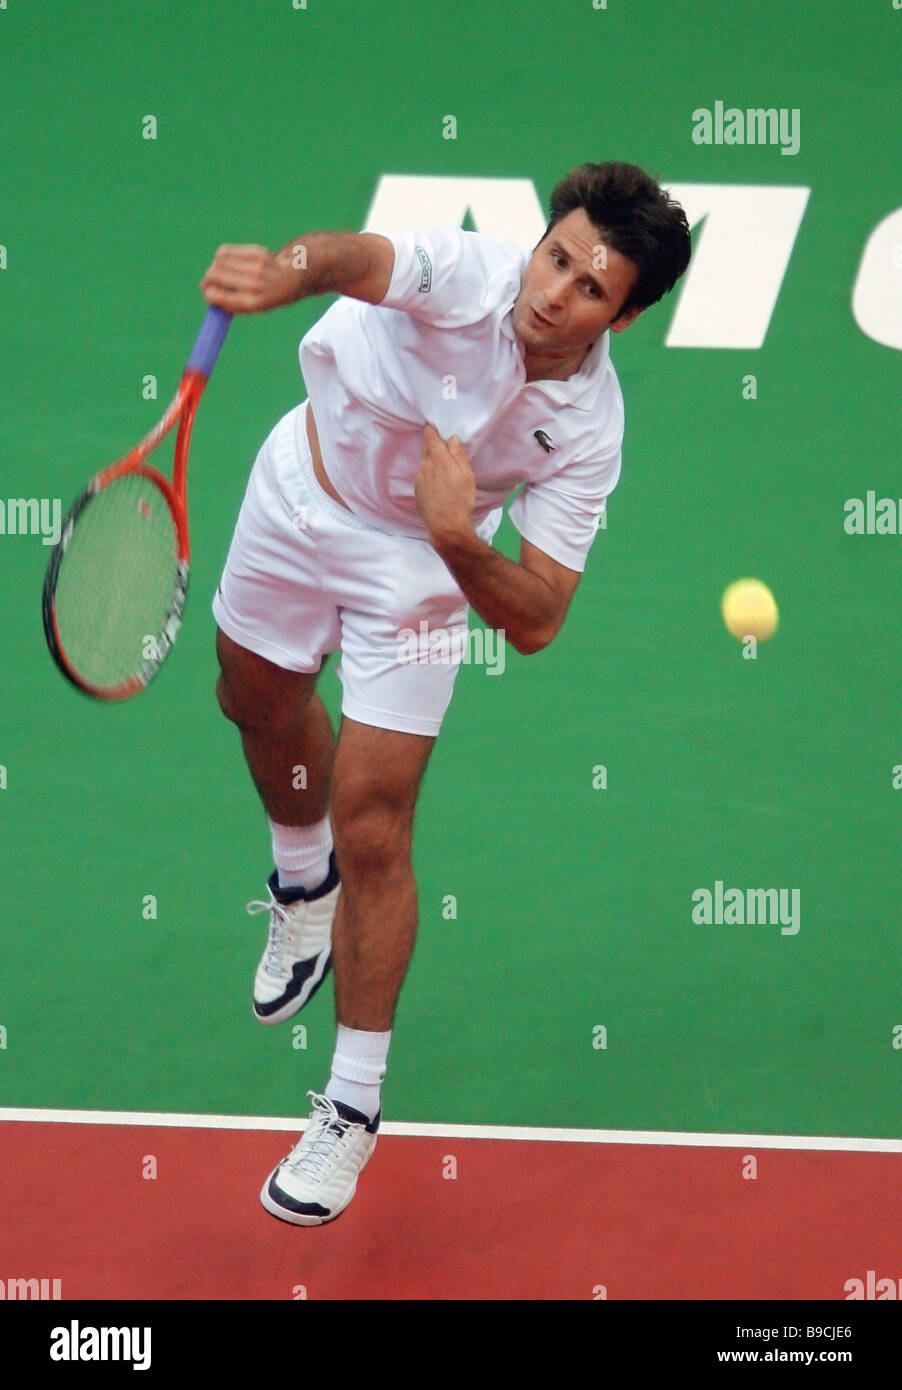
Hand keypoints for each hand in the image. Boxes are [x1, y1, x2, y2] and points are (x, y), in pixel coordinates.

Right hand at [200, 243, 301, 313]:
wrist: (290, 280)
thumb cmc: (265, 296)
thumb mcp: (251, 307)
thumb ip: (230, 304)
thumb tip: (209, 294)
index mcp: (253, 303)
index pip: (221, 296)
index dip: (208, 293)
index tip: (206, 293)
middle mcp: (255, 284)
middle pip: (217, 275)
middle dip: (207, 279)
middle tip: (206, 283)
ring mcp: (257, 266)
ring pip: (219, 261)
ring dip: (213, 267)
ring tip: (217, 272)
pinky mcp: (257, 252)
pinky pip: (226, 251)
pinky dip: (221, 257)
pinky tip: (224, 262)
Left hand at [415, 424, 476, 547]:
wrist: (445, 526)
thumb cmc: (460, 500)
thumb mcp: (466, 475)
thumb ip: (459, 455)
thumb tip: (452, 438)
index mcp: (438, 459)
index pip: (430, 436)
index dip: (431, 428)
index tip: (432, 423)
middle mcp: (425, 466)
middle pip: (426, 448)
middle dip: (433, 444)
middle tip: (442, 444)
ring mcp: (419, 478)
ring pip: (424, 462)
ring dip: (431, 460)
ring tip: (443, 467)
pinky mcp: (417, 490)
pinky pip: (422, 475)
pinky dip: (429, 472)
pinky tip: (438, 482)